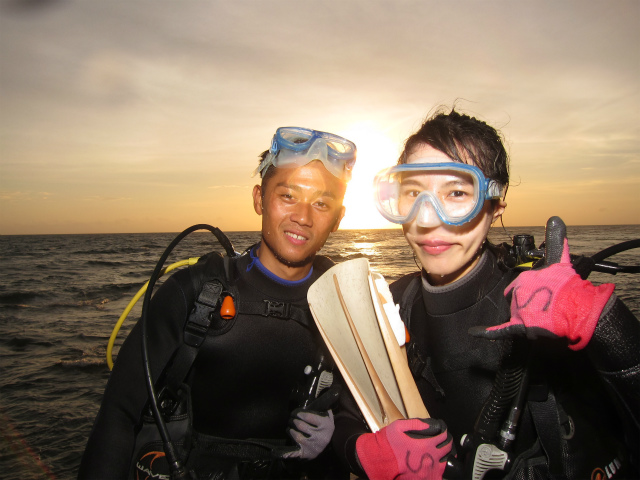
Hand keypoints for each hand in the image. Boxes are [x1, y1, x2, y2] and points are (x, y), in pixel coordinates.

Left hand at [282, 408, 334, 459]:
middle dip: (293, 420)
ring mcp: (314, 445)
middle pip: (301, 426)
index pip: (309, 417)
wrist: (332, 446)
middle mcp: (320, 436)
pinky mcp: (308, 452)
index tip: (297, 413)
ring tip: (289, 426)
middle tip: (291, 418)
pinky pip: (296, 446)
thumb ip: (324, 408)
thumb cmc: (326, 428)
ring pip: (297, 436)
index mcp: (325, 425)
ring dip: (291, 429)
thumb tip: (320, 397)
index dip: (300, 414)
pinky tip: (289, 434)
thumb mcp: (328, 418)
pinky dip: (291, 440)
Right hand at [356, 418, 451, 479]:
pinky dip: (440, 470)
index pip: (443, 437)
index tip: (443, 431)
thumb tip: (430, 424)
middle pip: (447, 450)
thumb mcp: (398, 426)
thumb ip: (416, 424)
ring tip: (444, 453)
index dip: (445, 432)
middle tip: (445, 441)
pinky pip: (439, 476)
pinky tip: (436, 466)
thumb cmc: (387, 444)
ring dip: (446, 457)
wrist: (378, 461)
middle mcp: (429, 459)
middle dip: (448, 443)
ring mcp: (428, 472)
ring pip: (446, 463)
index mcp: (424, 445)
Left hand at [471, 216, 613, 349]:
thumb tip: (554, 218)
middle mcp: (517, 295)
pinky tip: (473, 332)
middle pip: (518, 300)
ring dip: (529, 314)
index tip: (546, 291)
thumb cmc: (570, 287)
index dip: (533, 289)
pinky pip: (499, 330)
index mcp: (523, 280)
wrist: (578, 310)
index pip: (520, 286)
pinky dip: (486, 332)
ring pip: (518, 313)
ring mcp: (518, 311)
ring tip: (546, 314)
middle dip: (531, 301)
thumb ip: (556, 240)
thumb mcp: (562, 260)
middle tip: (548, 303)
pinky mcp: (518, 327)